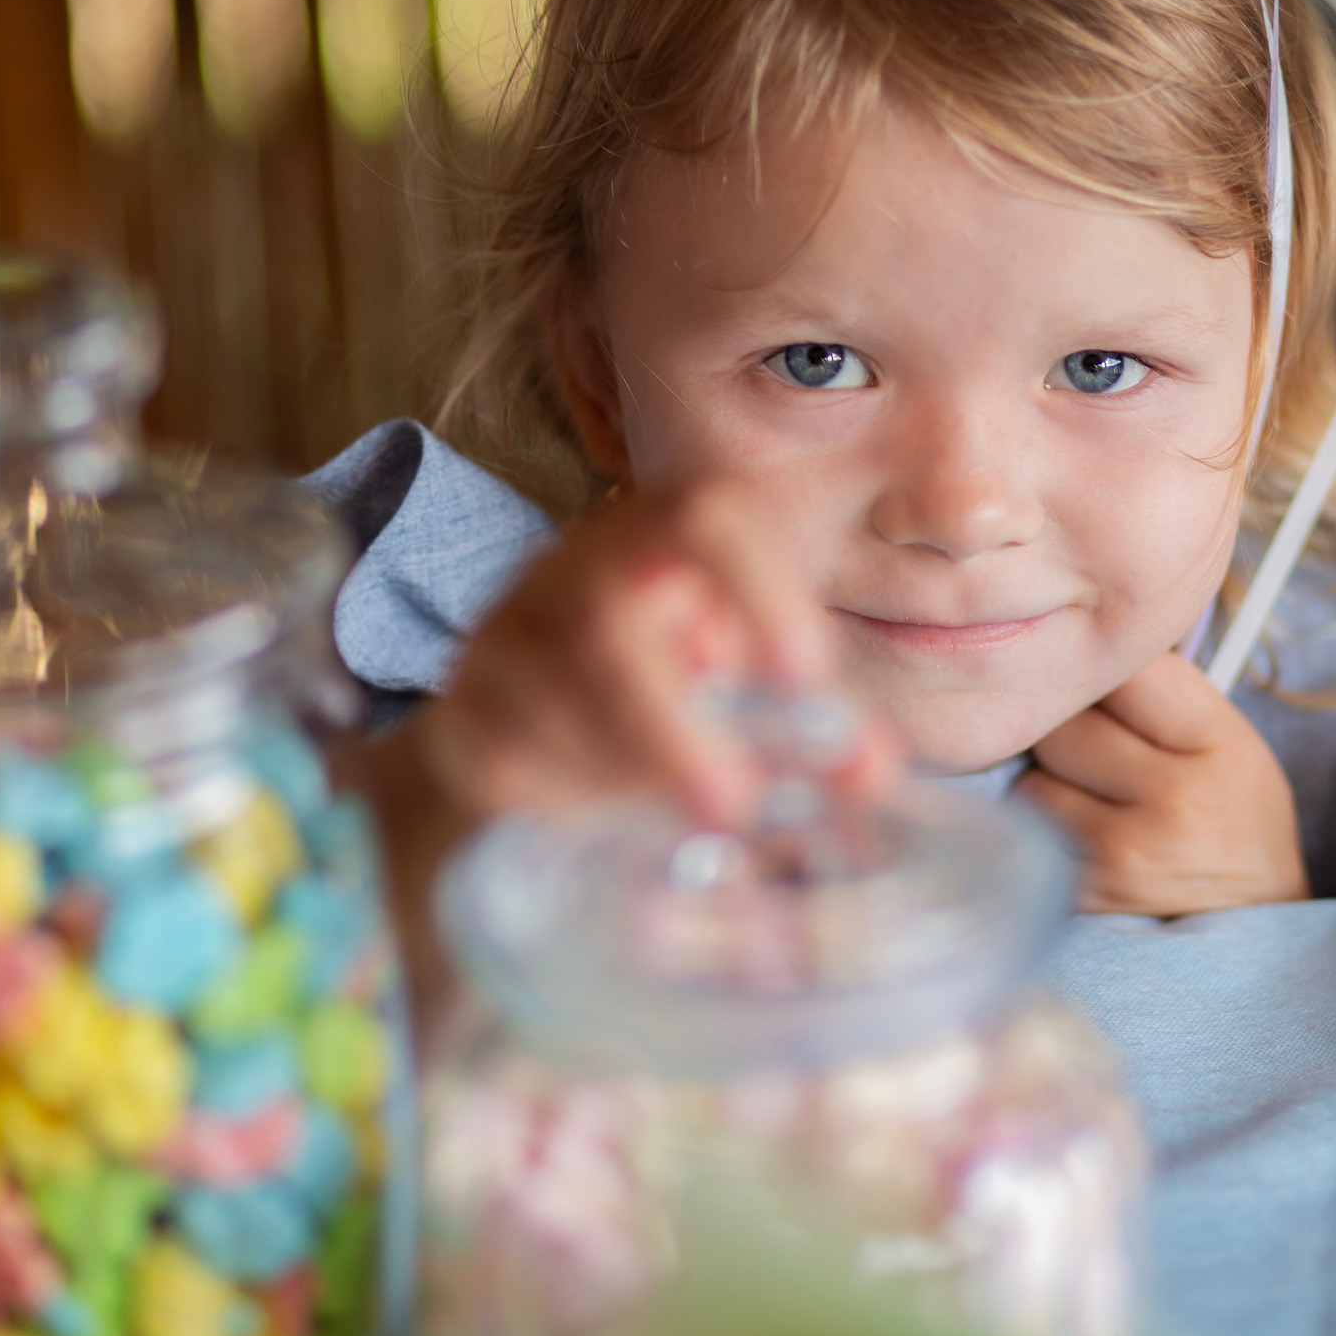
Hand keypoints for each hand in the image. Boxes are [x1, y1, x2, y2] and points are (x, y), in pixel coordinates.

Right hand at [407, 481, 901, 829]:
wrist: (538, 732)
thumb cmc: (673, 691)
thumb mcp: (750, 699)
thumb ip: (814, 732)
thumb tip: (870, 772)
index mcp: (670, 538)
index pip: (712, 515)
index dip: (761, 587)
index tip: (802, 675)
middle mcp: (581, 567)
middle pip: (609, 614)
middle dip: (668, 721)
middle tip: (731, 803)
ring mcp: (510, 633)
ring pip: (548, 690)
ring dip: (624, 770)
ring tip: (681, 817)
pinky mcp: (466, 712)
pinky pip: (503, 752)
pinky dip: (569, 795)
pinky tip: (606, 820)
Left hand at [1015, 652, 1306, 915]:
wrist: (1252, 920)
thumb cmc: (1231, 815)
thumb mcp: (1228, 740)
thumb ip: (1158, 693)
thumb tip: (1066, 649)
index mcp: (1217, 745)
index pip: (1123, 671)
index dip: (1101, 672)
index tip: (1106, 689)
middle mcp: (1173, 800)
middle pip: (1062, 725)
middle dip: (1068, 732)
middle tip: (1097, 752)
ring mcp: (1122, 855)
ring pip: (1031, 781)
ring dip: (1048, 785)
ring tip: (1091, 800)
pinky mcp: (1084, 897)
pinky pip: (1027, 836)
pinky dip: (1041, 832)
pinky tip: (1081, 839)